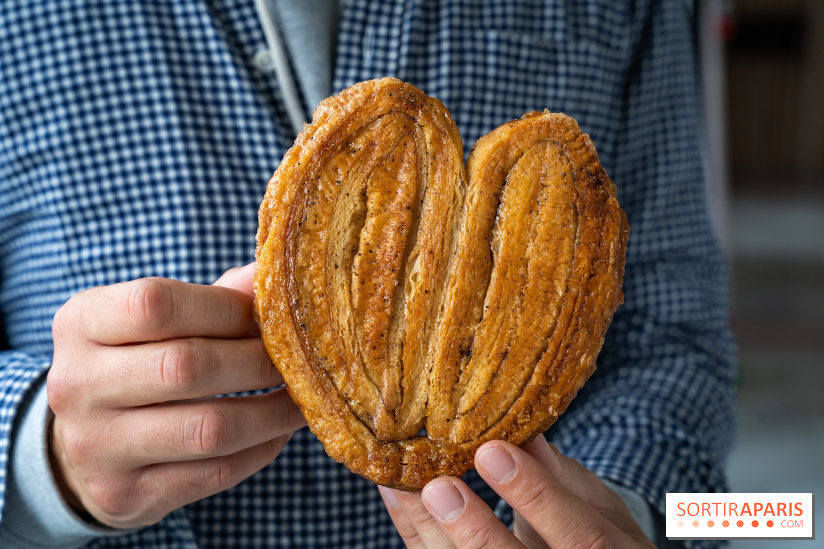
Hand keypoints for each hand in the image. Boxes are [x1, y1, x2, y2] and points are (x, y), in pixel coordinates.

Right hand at [47, 264, 304, 528]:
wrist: (79, 448)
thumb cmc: (135, 363)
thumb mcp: (151, 320)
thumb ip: (213, 297)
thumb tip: (274, 275)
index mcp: (82, 324)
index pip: (155, 304)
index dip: (225, 308)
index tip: (266, 315)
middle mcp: (77, 385)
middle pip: (187, 367)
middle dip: (258, 362)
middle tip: (297, 360)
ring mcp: (96, 447)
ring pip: (210, 430)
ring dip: (272, 413)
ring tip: (300, 398)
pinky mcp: (124, 495)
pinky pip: (215, 474)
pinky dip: (261, 449)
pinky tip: (277, 431)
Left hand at [378, 434, 654, 547]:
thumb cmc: (596, 529)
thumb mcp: (595, 501)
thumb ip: (558, 474)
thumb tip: (521, 429)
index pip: (579, 533)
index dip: (535, 495)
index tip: (492, 451)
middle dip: (475, 530)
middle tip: (437, 487)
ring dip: (428, 530)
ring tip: (398, 484)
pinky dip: (416, 533)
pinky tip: (397, 497)